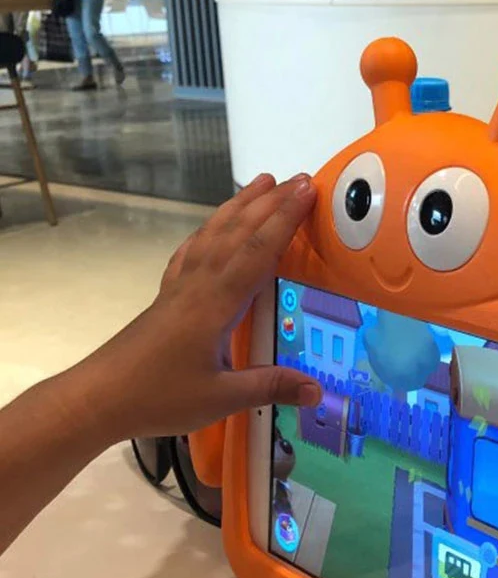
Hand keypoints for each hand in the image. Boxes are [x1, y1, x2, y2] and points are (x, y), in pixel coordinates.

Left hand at [74, 173, 321, 441]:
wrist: (99, 397)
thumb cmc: (158, 397)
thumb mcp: (220, 398)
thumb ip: (270, 388)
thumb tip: (317, 390)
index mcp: (215, 304)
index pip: (257, 251)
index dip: (285, 219)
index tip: (308, 191)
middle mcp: (198, 285)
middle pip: (238, 233)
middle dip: (271, 203)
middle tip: (299, 179)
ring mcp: (180, 287)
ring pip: (213, 234)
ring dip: (240, 206)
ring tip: (262, 183)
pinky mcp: (167, 296)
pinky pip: (192, 250)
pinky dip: (209, 230)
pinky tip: (213, 227)